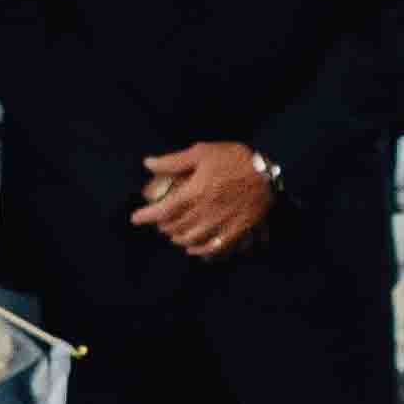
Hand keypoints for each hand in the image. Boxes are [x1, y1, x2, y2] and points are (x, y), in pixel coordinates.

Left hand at [136, 141, 271, 260]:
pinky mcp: (234, 232)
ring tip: (173, 233)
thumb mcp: (203, 152)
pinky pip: (213, 248)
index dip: (146, 216)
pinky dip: (199, 250)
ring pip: (191, 239)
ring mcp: (220, 224)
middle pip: (175, 227)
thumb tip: (148, 164)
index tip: (135, 218)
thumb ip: (174, 161)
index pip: (163, 210)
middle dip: (162, 226)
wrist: (268, 174)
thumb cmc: (235, 159)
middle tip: (158, 222)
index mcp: (195, 193)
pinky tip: (193, 248)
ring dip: (178, 238)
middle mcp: (204, 212)